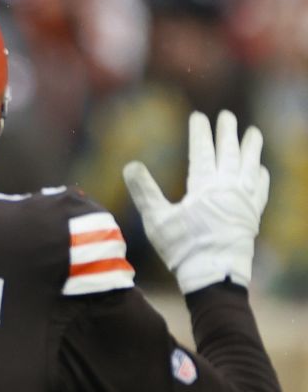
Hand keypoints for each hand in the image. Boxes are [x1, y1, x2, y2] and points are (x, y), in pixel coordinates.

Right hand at [123, 110, 269, 293]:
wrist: (214, 275)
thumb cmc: (182, 248)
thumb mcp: (156, 220)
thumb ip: (144, 191)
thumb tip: (130, 164)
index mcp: (204, 187)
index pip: (202, 152)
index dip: (200, 133)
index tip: (199, 116)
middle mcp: (228, 189)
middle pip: (230, 154)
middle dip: (228, 133)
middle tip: (228, 116)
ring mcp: (244, 202)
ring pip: (250, 167)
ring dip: (251, 149)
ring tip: (254, 133)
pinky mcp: (252, 216)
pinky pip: (261, 190)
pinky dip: (261, 176)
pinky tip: (261, 169)